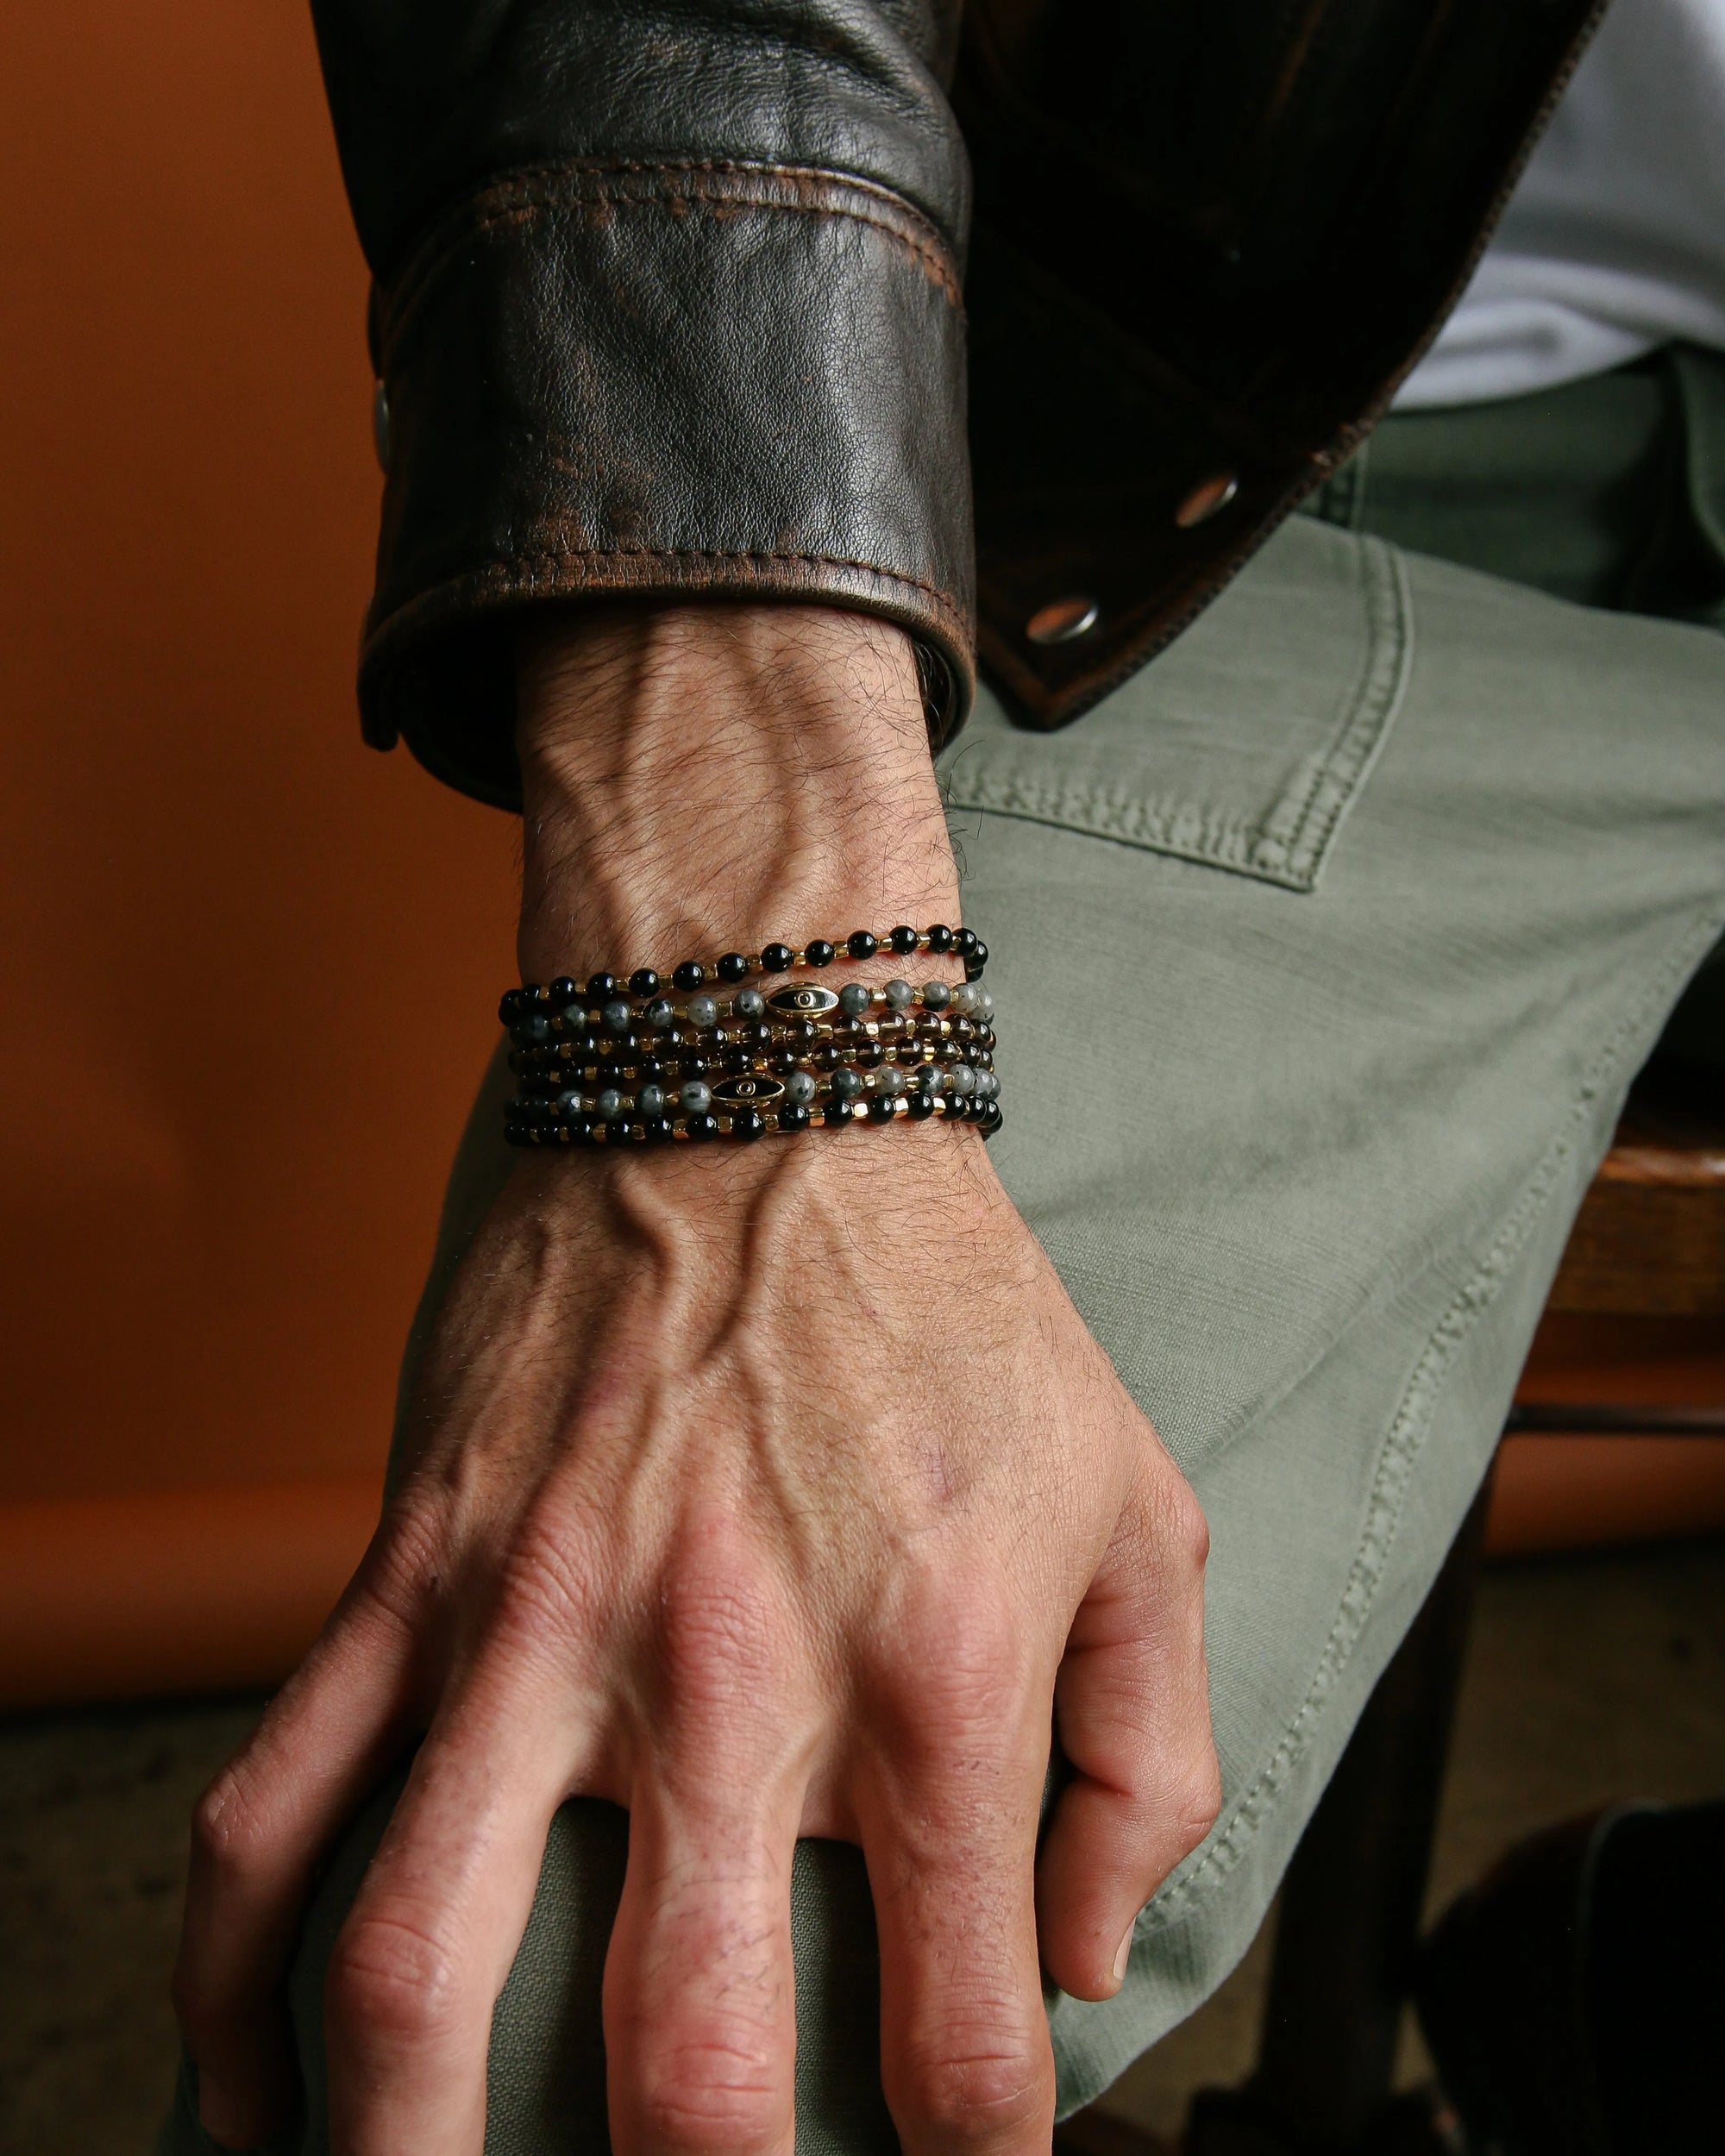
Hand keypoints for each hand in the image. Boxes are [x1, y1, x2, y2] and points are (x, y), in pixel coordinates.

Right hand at [171, 607, 1218, 2155]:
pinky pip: (277, 1801)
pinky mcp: (418, 1569)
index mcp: (935, 1678)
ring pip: (412, 1964)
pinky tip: (261, 2080)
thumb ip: (1151, 1754)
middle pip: (683, 2069)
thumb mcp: (1137, 1509)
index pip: (959, 2046)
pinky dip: (234, 1977)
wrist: (759, 1107)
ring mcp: (544, 1624)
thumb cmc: (955, 1321)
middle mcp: (730, 1675)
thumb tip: (1081, 1962)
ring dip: (405, 2150)